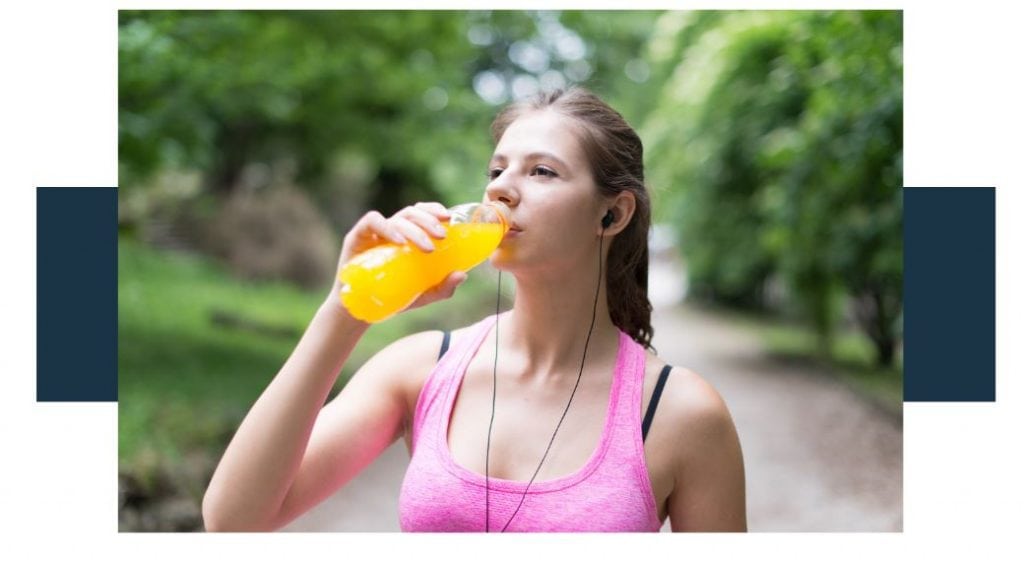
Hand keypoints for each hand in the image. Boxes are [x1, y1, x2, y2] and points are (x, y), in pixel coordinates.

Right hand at [325, 202, 465, 311]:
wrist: (361, 311)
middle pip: (412, 213)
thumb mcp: (423, 295)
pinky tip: (400, 242)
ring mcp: (374, 232)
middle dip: (429, 221)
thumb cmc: (392, 298)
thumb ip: (443, 287)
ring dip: (415, 230)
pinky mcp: (357, 237)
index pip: (421, 212)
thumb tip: (462, 275)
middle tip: (442, 236)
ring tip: (427, 247)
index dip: (434, 210)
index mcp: (407, 236)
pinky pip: (373, 222)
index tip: (448, 218)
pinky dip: (388, 228)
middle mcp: (392, 230)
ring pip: (398, 218)